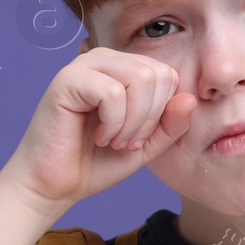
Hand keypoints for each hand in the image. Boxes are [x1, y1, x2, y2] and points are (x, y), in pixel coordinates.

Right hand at [0, 47, 196, 218]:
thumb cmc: (96, 162)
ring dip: (132, 122)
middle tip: (126, 142)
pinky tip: (98, 136)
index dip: (162, 113)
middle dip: (149, 118)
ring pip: (140, 78)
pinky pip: (113, 92)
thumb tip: (189, 98)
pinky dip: (113, 123)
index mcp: (124, 69)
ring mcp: (85, 65)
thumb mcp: (146, 145)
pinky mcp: (67, 79)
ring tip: (112, 140)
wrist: (55, 184)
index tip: (139, 138)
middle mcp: (105, 60)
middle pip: (158, 74)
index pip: (168, 75)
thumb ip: (171, 124)